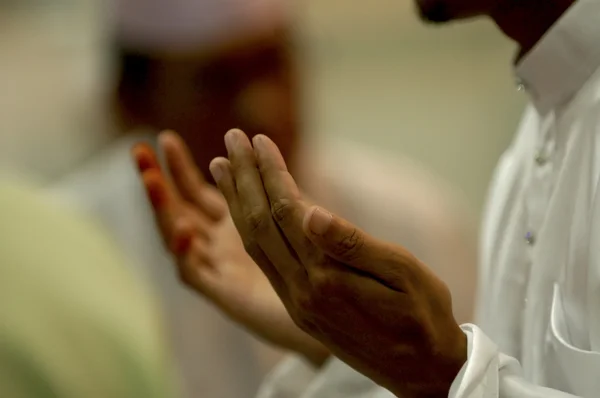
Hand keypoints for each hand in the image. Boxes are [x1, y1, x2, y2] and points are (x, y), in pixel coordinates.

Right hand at [131, 132, 328, 365]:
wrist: (332, 309)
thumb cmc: (318, 260)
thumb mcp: (294, 214)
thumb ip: (275, 186)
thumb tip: (258, 144)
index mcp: (234, 224)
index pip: (197, 192)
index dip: (179, 167)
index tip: (165, 138)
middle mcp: (220, 244)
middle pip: (178, 209)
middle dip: (158, 181)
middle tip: (139, 151)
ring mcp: (220, 268)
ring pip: (179, 237)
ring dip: (164, 210)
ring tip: (153, 181)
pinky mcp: (225, 294)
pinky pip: (194, 274)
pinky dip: (185, 254)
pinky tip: (184, 230)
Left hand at [210, 129, 466, 397]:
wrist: (420, 371)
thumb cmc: (423, 315)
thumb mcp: (403, 273)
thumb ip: (354, 244)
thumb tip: (310, 212)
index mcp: (327, 277)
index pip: (288, 213)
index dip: (272, 173)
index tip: (260, 140)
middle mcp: (302, 291)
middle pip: (260, 224)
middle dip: (245, 178)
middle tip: (233, 138)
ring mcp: (296, 303)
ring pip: (254, 244)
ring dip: (236, 202)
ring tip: (223, 166)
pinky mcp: (297, 309)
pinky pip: (264, 262)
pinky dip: (249, 230)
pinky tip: (245, 211)